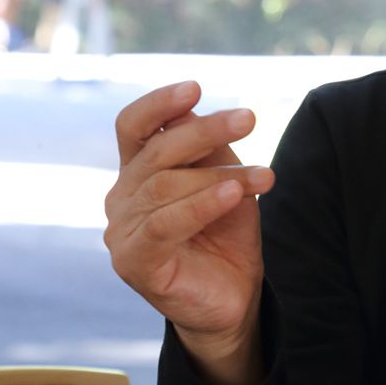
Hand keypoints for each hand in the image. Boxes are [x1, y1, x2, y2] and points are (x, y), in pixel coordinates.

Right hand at [104, 81, 272, 384]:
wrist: (233, 296)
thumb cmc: (225, 231)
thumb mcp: (223, 179)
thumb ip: (208, 150)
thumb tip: (193, 113)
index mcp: (139, 170)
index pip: (134, 126)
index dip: (159, 104)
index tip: (195, 88)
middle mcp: (122, 196)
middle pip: (158, 151)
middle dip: (207, 131)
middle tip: (250, 118)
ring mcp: (122, 231)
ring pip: (167, 186)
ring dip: (221, 175)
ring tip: (263, 176)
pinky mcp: (134, 263)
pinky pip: (165, 225)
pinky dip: (201, 205)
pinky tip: (233, 195)